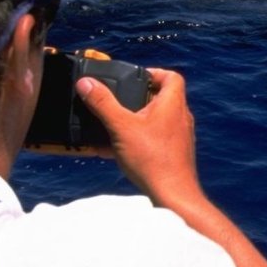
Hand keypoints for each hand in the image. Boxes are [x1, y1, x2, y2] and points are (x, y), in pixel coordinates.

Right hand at [77, 68, 201, 206]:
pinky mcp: (175, 152)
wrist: (172, 194)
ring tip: (112, 128)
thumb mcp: (121, 127)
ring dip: (134, 122)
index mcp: (173, 104)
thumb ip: (103, 104)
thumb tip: (86, 83)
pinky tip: (115, 151)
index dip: (153, 72)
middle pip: (161, 98)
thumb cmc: (152, 159)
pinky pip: (154, 139)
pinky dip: (137, 140)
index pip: (171, 76)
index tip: (133, 78)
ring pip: (155, 121)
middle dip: (136, 100)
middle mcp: (181, 117)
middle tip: (117, 103)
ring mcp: (180, 136)